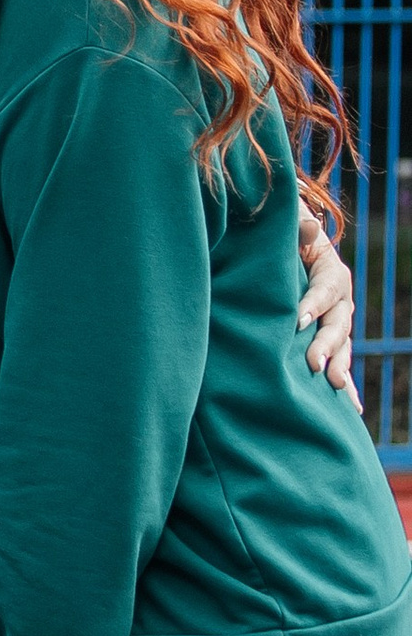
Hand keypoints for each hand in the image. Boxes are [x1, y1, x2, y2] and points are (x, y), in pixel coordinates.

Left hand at [299, 201, 355, 393]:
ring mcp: (337, 324)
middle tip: (314, 363)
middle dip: (327, 345)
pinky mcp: (331, 342)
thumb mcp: (287, 232)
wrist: (289, 257)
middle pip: (337, 324)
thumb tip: (310, 227)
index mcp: (331, 273)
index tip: (297, 321)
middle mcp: (340, 301)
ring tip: (334, 386)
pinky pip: (341, 364)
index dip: (313, 304)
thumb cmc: (283, 243)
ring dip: (339, 367)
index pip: (324, 290)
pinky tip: (352, 408)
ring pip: (343, 347)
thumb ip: (296, 231)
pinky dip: (347, 386)